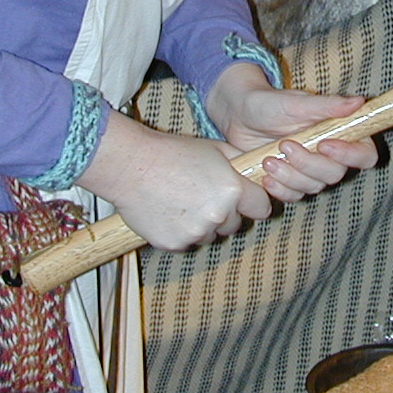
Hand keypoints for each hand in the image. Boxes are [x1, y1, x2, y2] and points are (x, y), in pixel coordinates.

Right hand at [75, 111, 273, 251]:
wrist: (131, 166)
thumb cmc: (172, 152)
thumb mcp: (215, 149)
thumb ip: (241, 163)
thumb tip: (259, 169)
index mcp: (233, 191)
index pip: (262, 208)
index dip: (254, 202)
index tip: (247, 200)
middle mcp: (219, 215)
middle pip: (235, 224)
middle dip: (226, 214)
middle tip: (204, 195)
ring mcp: (196, 232)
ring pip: (210, 235)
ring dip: (203, 225)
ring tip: (182, 201)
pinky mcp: (175, 244)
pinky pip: (186, 242)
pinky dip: (180, 232)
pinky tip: (168, 211)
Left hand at [206, 63, 379, 204]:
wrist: (238, 115)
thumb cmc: (269, 103)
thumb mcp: (296, 103)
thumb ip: (327, 105)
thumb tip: (359, 102)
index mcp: (339, 132)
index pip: (364, 154)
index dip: (350, 155)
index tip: (324, 145)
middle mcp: (330, 155)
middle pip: (335, 174)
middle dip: (308, 164)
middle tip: (284, 145)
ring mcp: (310, 171)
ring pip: (313, 187)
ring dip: (290, 176)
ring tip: (268, 159)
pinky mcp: (291, 183)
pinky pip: (294, 196)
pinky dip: (280, 189)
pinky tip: (265, 176)